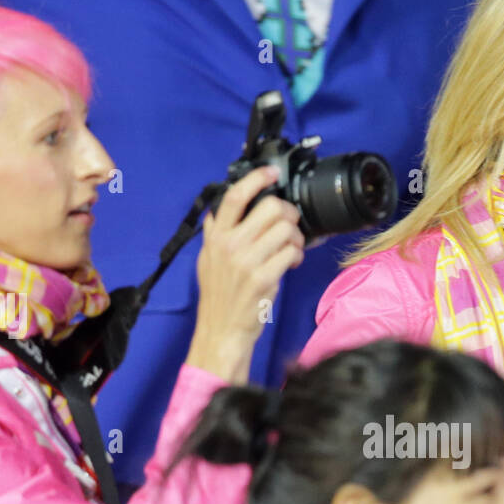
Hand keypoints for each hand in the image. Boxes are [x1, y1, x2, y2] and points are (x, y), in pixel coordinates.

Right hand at [186, 166, 304, 381]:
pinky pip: (291, 253)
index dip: (256, 179)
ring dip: (295, 236)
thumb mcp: (207, 261)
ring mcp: (247, 261)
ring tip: (290, 248)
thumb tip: (217, 212)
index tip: (270, 172)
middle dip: (288, 212)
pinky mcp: (264, 278)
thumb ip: (214, 235)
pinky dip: (297, 255)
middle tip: (289, 223)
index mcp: (216, 237)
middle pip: (270, 208)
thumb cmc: (218, 297)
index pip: (234, 197)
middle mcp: (230, 245)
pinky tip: (291, 262)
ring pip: (285, 229)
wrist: (222, 330)